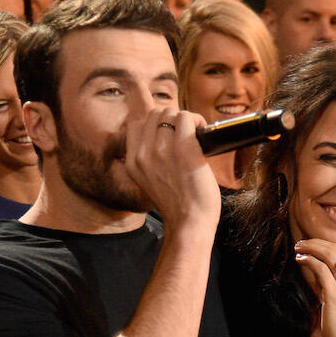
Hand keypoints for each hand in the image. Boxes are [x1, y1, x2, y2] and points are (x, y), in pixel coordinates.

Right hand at [124, 107, 219, 229]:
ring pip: (170, 113)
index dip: (155, 124)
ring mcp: (161, 150)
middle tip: (186, 133)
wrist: (189, 223)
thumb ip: (150, 160)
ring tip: (196, 132)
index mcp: (132, 163)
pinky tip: (203, 130)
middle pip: (154, 114)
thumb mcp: (150, 182)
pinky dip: (197, 120)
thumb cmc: (178, 206)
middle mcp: (143, 154)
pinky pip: (187, 117)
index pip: (136, 125)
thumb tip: (164, 136)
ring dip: (186, 119)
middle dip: (172, 118)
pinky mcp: (182, 149)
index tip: (170, 133)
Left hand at [294, 239, 335, 336]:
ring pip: (328, 255)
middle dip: (316, 242)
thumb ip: (332, 283)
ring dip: (310, 248)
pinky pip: (320, 269)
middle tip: (301, 243)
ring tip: (298, 248)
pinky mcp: (335, 294)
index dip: (324, 245)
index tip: (310, 244)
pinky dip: (309, 261)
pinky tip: (300, 260)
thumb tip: (316, 269)